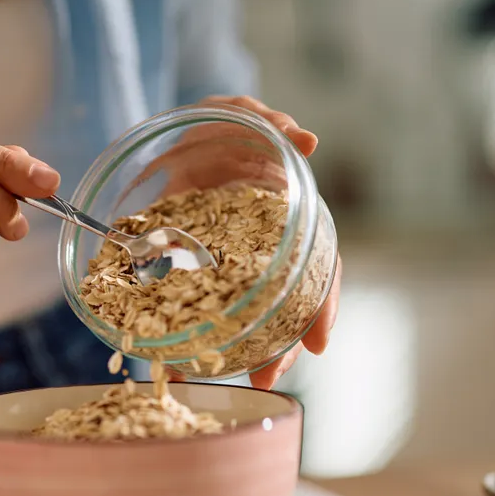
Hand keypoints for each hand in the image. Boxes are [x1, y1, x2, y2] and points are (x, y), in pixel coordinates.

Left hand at [160, 96, 339, 389]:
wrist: (172, 134)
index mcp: (286, 218)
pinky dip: (196, 338)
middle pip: (285, 303)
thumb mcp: (237, 115)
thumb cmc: (214, 125)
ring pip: (249, 312)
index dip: (322, 302)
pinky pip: (200, 307)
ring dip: (248, 348)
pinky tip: (184, 367)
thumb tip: (306, 142)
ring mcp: (229, 262)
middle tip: (268, 375)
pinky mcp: (192, 267)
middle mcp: (264, 247)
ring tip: (237, 380)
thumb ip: (266, 122)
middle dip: (282, 343)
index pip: (319, 265)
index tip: (318, 342)